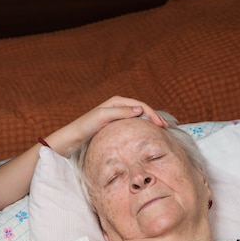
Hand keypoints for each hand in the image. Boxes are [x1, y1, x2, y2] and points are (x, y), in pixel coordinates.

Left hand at [46, 96, 166, 155]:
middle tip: (166, 128)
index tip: (161, 125)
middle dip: (155, 118)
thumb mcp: (103, 117)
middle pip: (142, 110)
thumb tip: (140, 109)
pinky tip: (147, 136)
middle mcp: (118, 107)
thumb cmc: (85, 127)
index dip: (152, 114)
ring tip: (161, 132)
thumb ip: (120, 112)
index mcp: (116, 102)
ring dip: (150, 123)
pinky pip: (132, 126)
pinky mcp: (115, 127)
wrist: (72, 139)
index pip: (140, 105)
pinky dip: (142, 129)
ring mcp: (117, 117)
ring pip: (138, 118)